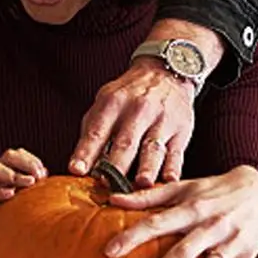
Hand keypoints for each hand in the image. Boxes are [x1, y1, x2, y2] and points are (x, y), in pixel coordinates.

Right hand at [0, 147, 46, 236]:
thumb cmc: (0, 202)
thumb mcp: (17, 189)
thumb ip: (29, 180)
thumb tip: (44, 172)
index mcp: (6, 167)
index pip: (19, 153)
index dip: (33, 160)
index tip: (43, 172)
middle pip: (9, 156)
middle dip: (26, 162)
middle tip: (38, 176)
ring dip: (15, 175)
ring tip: (29, 182)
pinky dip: (0, 192)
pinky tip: (11, 193)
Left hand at [69, 58, 195, 186]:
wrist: (166, 72)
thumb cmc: (129, 95)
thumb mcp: (105, 103)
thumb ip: (92, 132)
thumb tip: (80, 165)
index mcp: (114, 104)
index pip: (97, 131)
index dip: (86, 152)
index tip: (77, 170)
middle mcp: (138, 111)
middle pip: (125, 142)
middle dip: (116, 166)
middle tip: (107, 185)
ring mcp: (162, 121)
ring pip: (153, 148)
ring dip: (147, 168)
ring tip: (141, 184)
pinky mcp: (181, 131)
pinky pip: (176, 152)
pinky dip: (173, 167)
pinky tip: (169, 180)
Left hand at [102, 166, 257, 257]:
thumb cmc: (214, 191)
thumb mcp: (182, 187)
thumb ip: (147, 197)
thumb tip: (113, 199)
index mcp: (192, 208)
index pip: (158, 223)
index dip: (133, 236)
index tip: (110, 251)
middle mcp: (212, 226)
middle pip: (184, 252)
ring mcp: (231, 244)